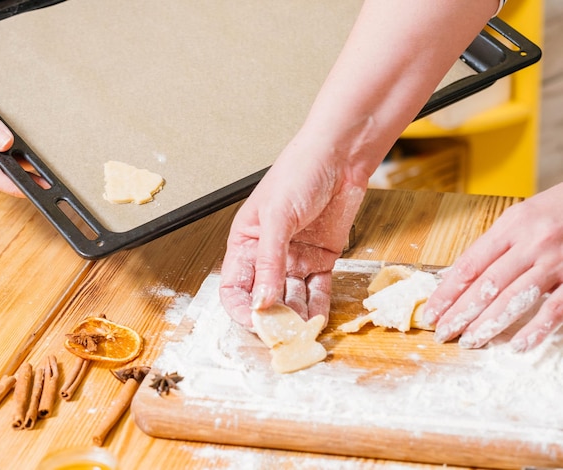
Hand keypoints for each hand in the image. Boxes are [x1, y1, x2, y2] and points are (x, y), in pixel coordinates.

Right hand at [219, 129, 367, 327]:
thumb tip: (260, 302)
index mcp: (245, 242)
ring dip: (297, 316)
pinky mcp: (322, 259)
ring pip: (292, 297)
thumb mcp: (276, 218)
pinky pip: (318, 290)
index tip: (254, 324)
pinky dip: (319, 306)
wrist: (341, 156)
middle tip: (283, 334)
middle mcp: (268, 255)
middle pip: (264, 297)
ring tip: (303, 332)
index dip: (241, 307)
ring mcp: (296, 258)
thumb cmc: (299, 173)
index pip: (235, 286)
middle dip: (272, 317)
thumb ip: (268, 262)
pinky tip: (319, 320)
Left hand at [424, 183, 562, 350]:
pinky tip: (518, 345)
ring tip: (469, 342)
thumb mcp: (518, 219)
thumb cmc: (554, 211)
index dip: (447, 292)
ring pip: (515, 298)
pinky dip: (536, 329)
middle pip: (487, 285)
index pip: (469, 265)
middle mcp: (532, 244)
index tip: (431, 313)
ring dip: (489, 324)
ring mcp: (555, 262)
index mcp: (511, 226)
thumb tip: (457, 277)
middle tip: (443, 333)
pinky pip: (554, 308)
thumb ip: (492, 247)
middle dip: (461, 313)